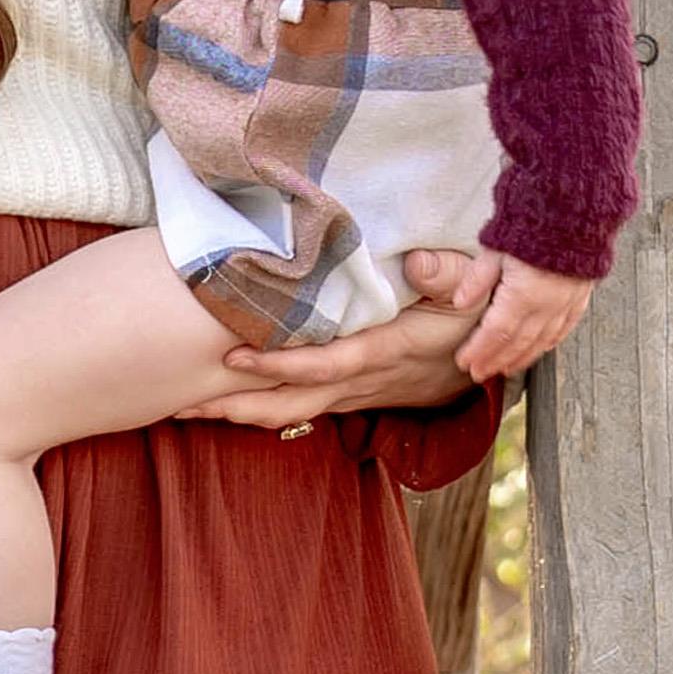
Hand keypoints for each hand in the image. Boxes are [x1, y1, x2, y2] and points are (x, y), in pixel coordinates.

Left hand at [201, 293, 489, 433]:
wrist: (492, 355)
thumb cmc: (475, 310)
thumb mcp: (475, 286)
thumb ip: (449, 273)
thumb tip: (418, 261)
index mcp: (386, 349)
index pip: (324, 364)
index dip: (278, 364)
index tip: (232, 355)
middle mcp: (364, 379)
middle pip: (292, 401)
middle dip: (236, 405)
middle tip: (180, 401)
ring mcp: (355, 391)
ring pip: (291, 411)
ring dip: (238, 412)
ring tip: (183, 408)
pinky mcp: (351, 394)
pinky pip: (301, 407)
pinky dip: (261, 407)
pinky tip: (221, 402)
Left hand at [403, 239, 598, 391]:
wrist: (575, 208)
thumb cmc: (533, 223)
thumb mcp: (497, 247)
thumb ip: (477, 277)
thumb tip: (460, 302)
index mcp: (524, 294)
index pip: (496, 333)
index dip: (480, 350)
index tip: (465, 363)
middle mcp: (547, 304)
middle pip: (518, 342)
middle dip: (497, 360)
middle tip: (480, 374)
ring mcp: (566, 302)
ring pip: (542, 340)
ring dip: (522, 357)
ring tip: (505, 368)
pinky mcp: (580, 295)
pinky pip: (564, 327)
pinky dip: (550, 342)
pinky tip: (541, 348)